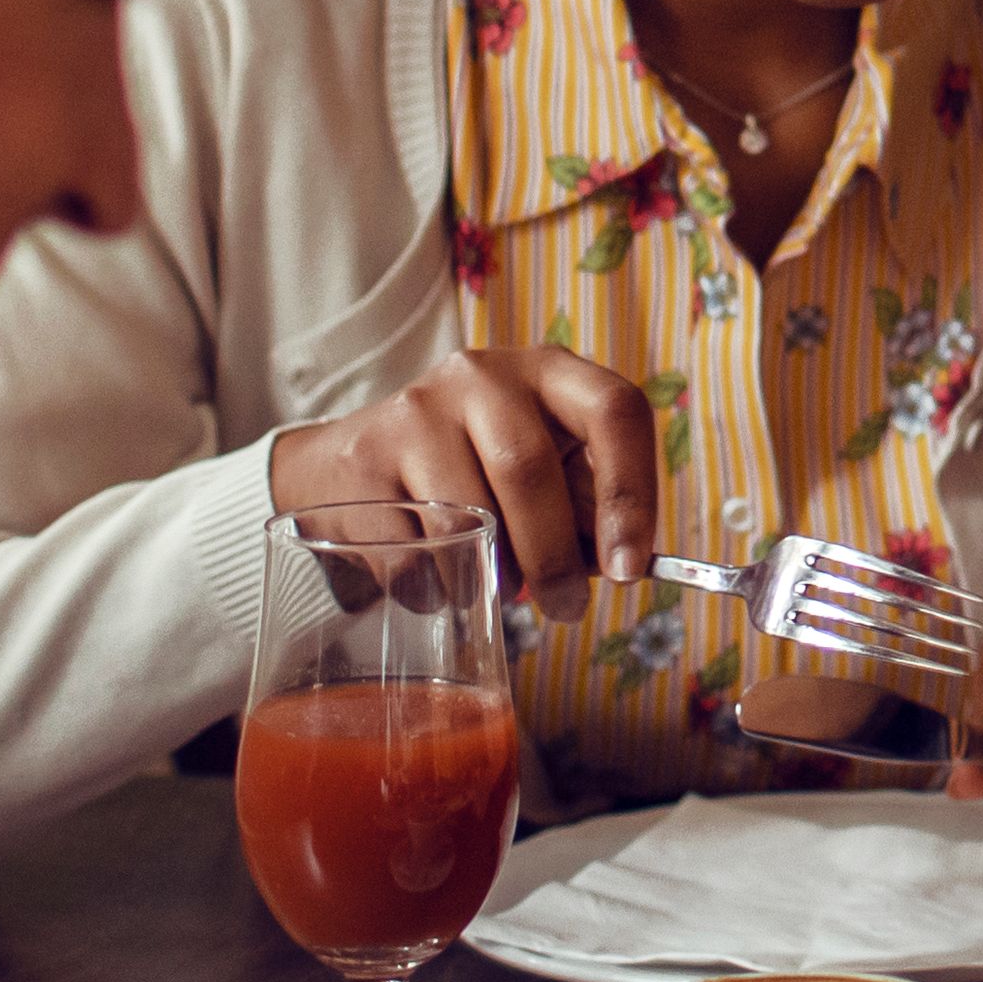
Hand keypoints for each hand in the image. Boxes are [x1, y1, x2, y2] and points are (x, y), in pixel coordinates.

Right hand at [273, 343, 654, 599]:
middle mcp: (482, 376)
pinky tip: (441, 584)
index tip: (630, 569)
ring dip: (493, 578)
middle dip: (555, 557)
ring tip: (498, 593)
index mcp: (548, 371)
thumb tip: (619, 566)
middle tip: (567, 610)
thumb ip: (585, 508)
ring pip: (467, 517)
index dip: (632, 494)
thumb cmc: (475, 471)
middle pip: (529, 470)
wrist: (350, 464)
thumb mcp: (543, 465)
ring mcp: (416, 411)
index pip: (615, 411)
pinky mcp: (364, 458)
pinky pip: (413, 549)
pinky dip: (437, 589)